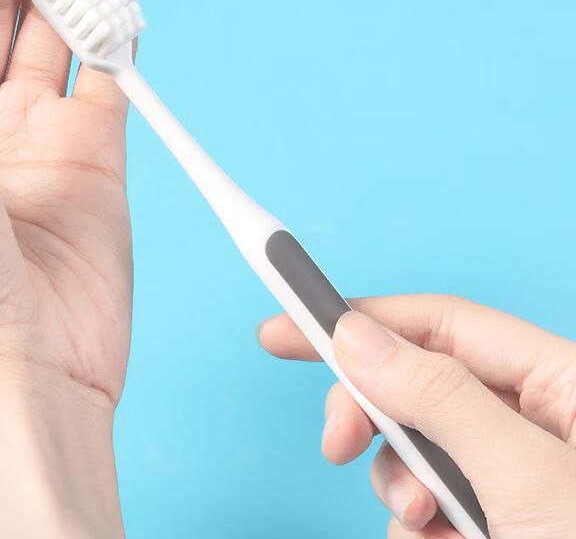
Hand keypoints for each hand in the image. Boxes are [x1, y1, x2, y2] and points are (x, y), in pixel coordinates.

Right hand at [258, 296, 575, 537]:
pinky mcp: (500, 514)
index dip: (361, 318)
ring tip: (417, 525)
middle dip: (372, 412)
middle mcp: (537, 418)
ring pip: (421, 444)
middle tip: (334, 445)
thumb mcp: (525, 481)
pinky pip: (433, 498)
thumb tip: (359, 335)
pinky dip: (417, 523)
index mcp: (561, 382)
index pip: (440, 323)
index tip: (288, 329)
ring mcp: (518, 470)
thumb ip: (441, 398)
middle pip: (421, 380)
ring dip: (399, 482)